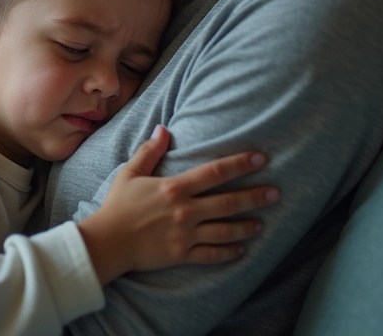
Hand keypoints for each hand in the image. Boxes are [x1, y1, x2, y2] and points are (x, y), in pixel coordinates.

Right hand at [79, 125, 279, 284]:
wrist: (106, 242)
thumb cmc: (117, 206)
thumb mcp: (130, 173)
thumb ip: (150, 151)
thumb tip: (163, 128)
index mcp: (174, 188)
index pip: (215, 172)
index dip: (240, 164)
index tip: (261, 158)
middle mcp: (185, 211)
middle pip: (229, 202)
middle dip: (255, 196)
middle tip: (276, 193)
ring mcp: (186, 235)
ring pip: (226, 230)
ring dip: (247, 226)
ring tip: (261, 223)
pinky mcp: (183, 255)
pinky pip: (213, 255)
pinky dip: (230, 252)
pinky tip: (242, 249)